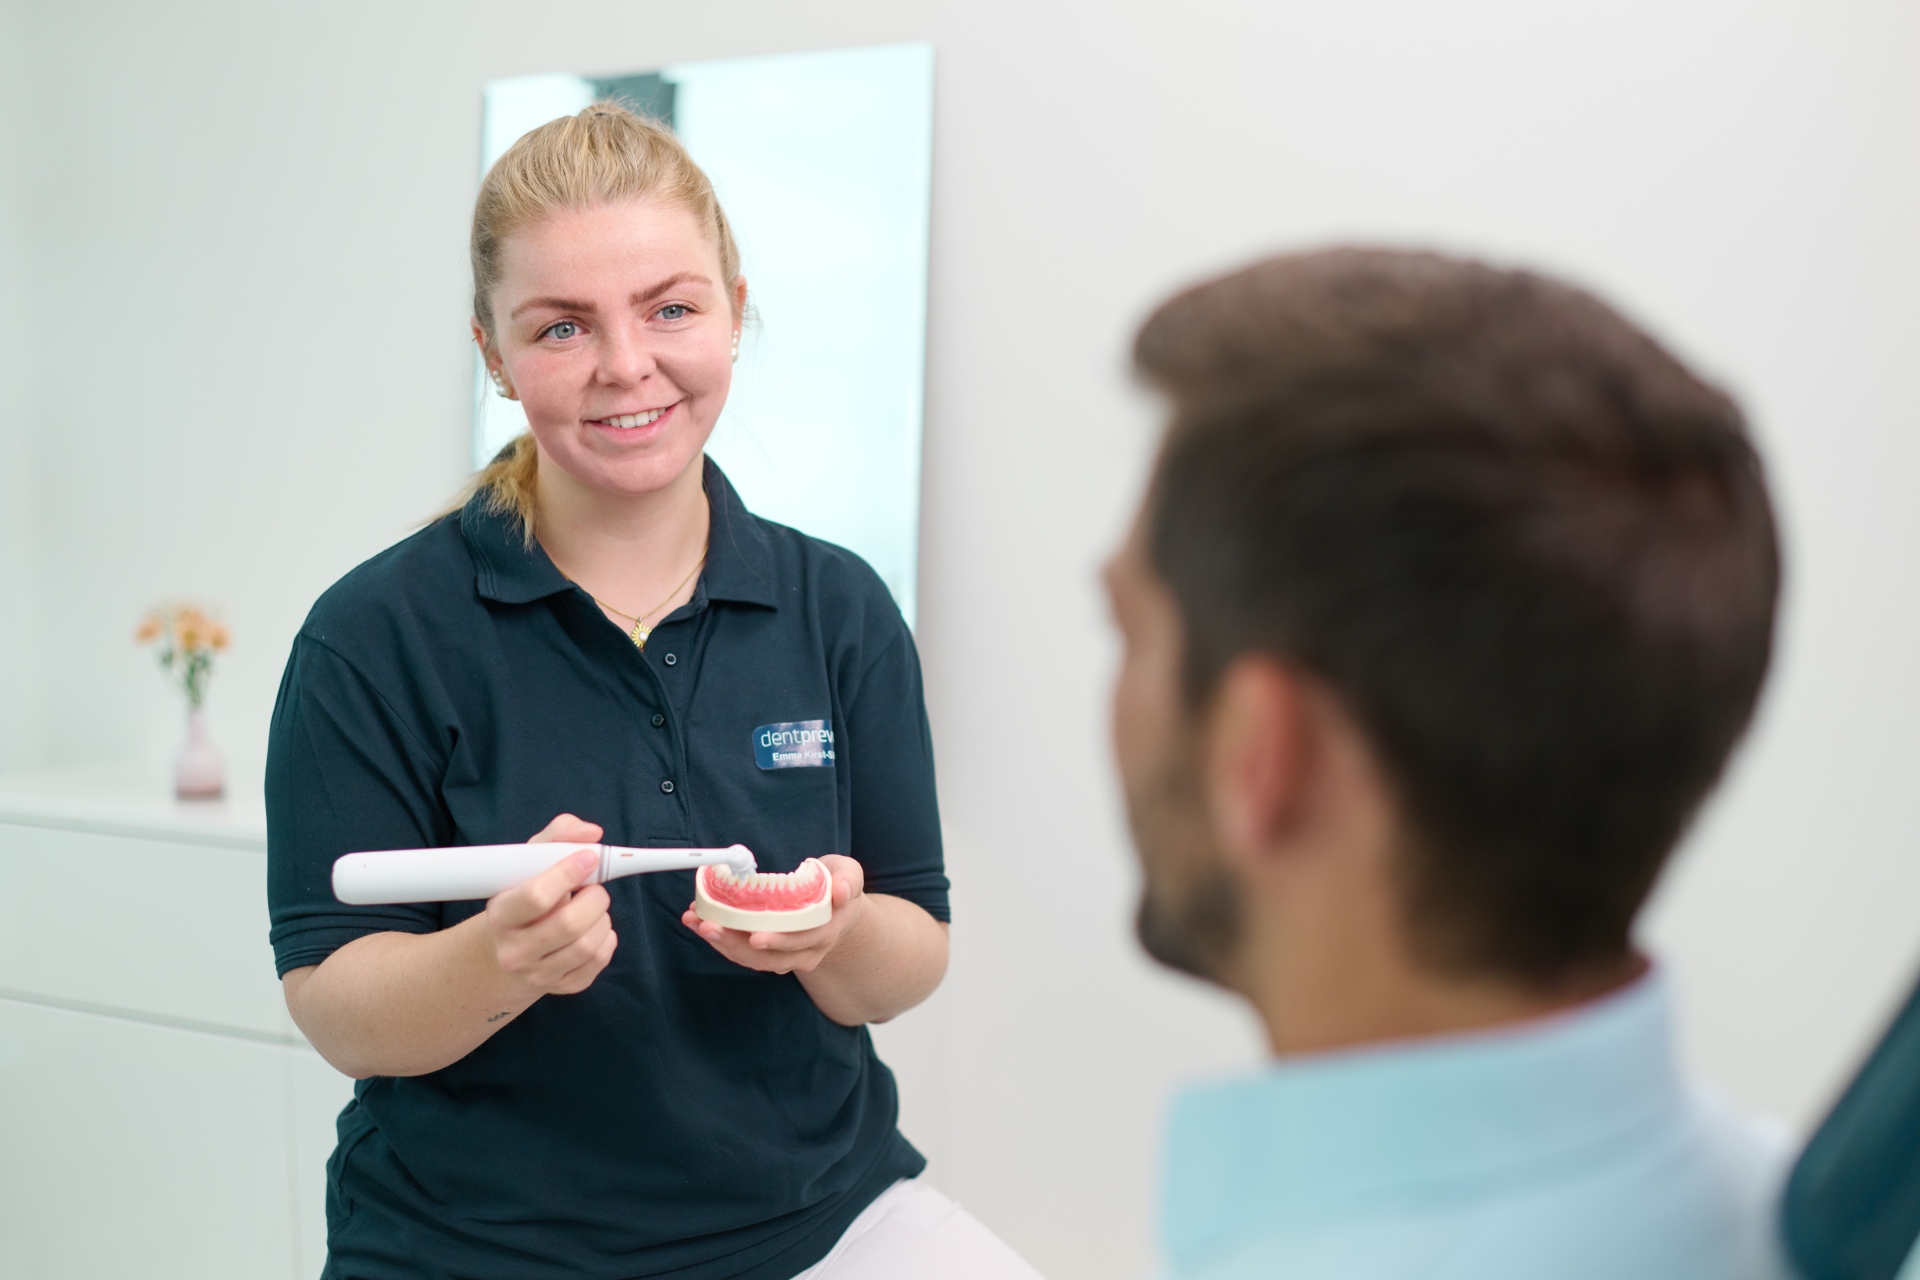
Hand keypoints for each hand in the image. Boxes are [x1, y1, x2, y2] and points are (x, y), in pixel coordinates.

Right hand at [483, 814, 618, 995]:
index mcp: (501, 915)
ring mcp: (537, 973)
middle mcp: (514, 951)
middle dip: (594, 898)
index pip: (537, 896)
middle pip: (569, 924)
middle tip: (595, 887)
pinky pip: (597, 963)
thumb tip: (592, 834)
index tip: (588, 858)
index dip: (568, 873)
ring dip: (602, 919)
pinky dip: (607, 940)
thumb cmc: (524, 896)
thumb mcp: (529, 861)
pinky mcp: (560, 987)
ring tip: (594, 908)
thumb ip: (558, 836)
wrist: (508, 949)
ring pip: (587, 945)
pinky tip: (595, 928)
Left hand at [681, 854, 866, 974]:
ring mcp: (786, 956)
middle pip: (770, 957)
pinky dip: (720, 938)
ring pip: (751, 958)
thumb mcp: (849, 874)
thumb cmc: (838, 886)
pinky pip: (742, 952)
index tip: (755, 936)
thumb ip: (849, 879)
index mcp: (827, 930)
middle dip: (736, 944)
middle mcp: (806, 951)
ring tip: (696, 921)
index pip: (804, 940)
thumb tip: (841, 890)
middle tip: (709, 927)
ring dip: (721, 942)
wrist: (835, 910)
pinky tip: (698, 920)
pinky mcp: (768, 953)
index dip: (780, 940)